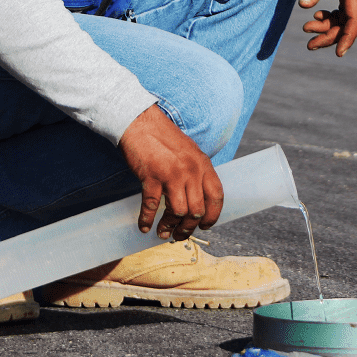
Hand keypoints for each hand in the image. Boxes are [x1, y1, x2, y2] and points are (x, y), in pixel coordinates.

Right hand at [118, 104, 223, 239]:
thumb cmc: (162, 137)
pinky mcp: (151, 176)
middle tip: (180, 235)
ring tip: (163, 233)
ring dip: (170, 227)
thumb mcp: (189, 151)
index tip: (205, 226)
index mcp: (203, 164)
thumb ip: (196, 171)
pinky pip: (151, 206)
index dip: (212, 216)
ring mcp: (172, 174)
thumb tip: (196, 197)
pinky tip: (144, 226)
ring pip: (178, 212)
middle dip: (189, 228)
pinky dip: (147, 219)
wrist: (140, 122)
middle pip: (197, 210)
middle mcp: (191, 170)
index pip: (216, 196)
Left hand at [300, 0, 356, 55]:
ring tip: (306, 29)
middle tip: (309, 44)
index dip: (347, 37)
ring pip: (345, 19)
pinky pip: (343, 11)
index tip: (338, 53)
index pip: (354, 19)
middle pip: (348, 23)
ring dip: (328, 27)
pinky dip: (330, 17)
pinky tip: (316, 17)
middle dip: (330, 36)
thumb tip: (304, 6)